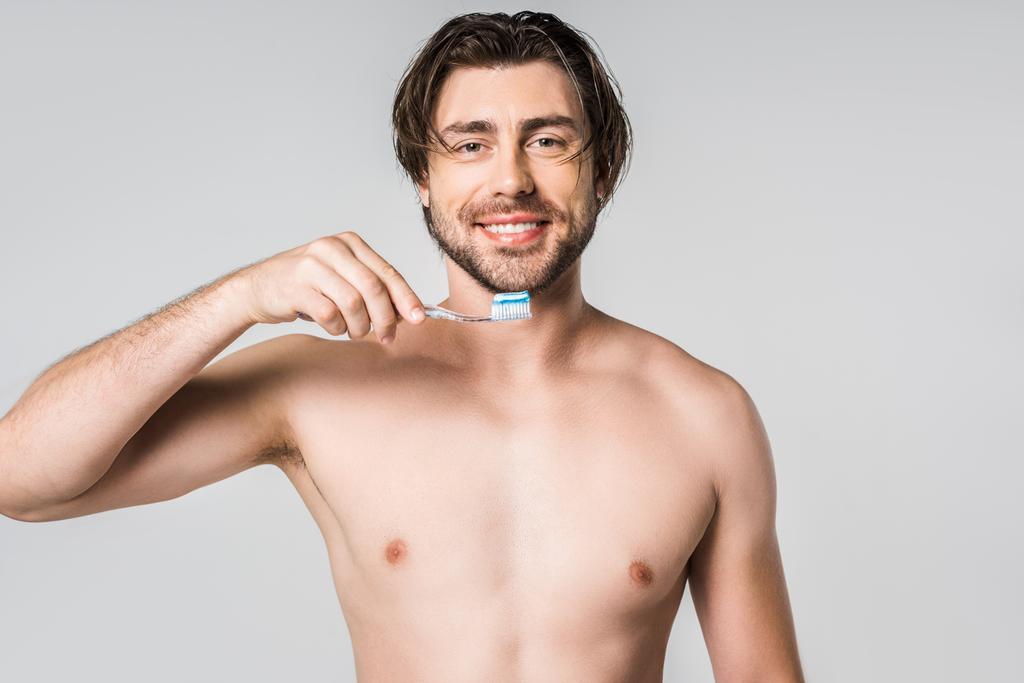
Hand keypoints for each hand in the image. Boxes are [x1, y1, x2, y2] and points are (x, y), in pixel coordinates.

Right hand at [232, 231, 425, 342]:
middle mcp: (331, 248)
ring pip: (353, 303)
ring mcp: (311, 265)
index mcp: (348, 243)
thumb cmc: (306, 286)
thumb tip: (409, 312)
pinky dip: (336, 328)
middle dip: (386, 318)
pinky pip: (330, 314)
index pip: (387, 272)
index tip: (420, 319)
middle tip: (387, 337)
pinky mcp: (295, 286)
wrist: (258, 288)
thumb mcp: (342, 277)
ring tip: (355, 332)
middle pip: (373, 288)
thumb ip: (373, 288)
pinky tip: (333, 327)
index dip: (406, 298)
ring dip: (359, 326)